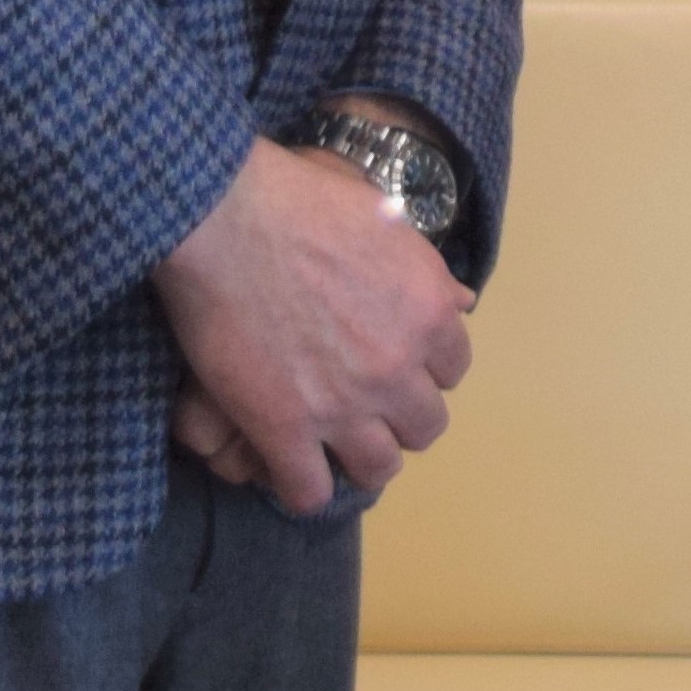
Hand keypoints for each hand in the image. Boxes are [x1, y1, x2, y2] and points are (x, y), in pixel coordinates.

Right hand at [148, 137, 474, 515]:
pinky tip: (290, 465)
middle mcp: (398, 365)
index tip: (398, 363)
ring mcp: (343, 404)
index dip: (424, 368)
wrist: (227, 217)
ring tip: (334, 442)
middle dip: (400, 417)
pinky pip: (310, 491)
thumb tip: (463, 299)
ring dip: (361, 457)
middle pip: (424, 425)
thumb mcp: (387, 218)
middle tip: (367, 404)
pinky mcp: (284, 428)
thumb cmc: (304, 199)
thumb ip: (426, 269)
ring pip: (378, 467)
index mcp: (429, 311)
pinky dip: (305, 487)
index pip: (453, 370)